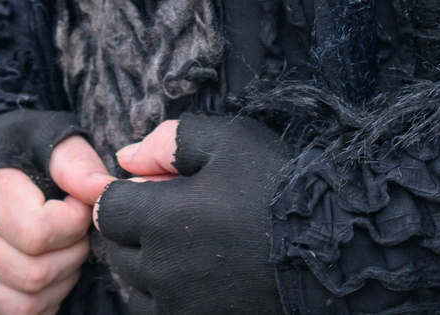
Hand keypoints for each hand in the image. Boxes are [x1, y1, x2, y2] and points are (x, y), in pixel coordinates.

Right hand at [0, 111, 112, 314]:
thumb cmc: (14, 145)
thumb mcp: (47, 135)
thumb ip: (76, 163)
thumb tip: (103, 192)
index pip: (37, 233)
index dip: (73, 222)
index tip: (77, 203)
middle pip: (32, 275)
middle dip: (70, 257)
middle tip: (75, 233)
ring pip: (20, 306)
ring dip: (56, 286)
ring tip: (62, 252)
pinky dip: (34, 308)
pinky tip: (44, 277)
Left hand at [96, 116, 288, 314]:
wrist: (331, 252)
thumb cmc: (281, 191)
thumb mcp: (230, 142)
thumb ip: (170, 141)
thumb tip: (126, 157)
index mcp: (162, 219)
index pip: (109, 208)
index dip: (127, 194)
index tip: (153, 190)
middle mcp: (162, 269)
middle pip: (118, 250)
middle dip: (135, 230)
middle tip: (173, 216)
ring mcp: (180, 305)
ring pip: (136, 287)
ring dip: (149, 267)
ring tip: (186, 249)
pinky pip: (160, 312)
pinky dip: (167, 297)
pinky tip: (197, 277)